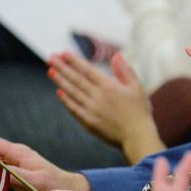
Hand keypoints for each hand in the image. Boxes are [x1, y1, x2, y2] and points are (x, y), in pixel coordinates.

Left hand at [48, 51, 162, 162]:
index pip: (88, 70)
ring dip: (60, 81)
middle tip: (51, 58)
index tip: (64, 53)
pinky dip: (66, 100)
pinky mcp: (89, 122)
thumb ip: (125, 70)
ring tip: (50, 71)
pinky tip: (59, 92)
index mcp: (109, 86)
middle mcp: (98, 96)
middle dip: (63, 68)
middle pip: (76, 79)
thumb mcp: (137, 87)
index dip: (75, 61)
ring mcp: (91, 110)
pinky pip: (74, 109)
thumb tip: (116, 56)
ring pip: (72, 92)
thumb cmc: (140, 112)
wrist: (137, 137)